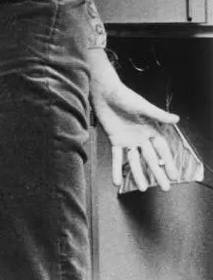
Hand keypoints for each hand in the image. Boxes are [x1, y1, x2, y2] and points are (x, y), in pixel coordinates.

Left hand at [88, 50, 179, 190]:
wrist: (104, 91)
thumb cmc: (124, 96)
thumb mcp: (142, 106)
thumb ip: (158, 114)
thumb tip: (176, 119)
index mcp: (150, 130)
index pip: (162, 150)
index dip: (168, 162)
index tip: (175, 175)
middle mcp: (140, 138)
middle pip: (151, 158)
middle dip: (158, 173)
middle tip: (165, 187)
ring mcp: (127, 140)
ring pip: (135, 161)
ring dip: (138, 174)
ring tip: (143, 188)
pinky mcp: (114, 140)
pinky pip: (116, 157)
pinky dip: (116, 169)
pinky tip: (117, 181)